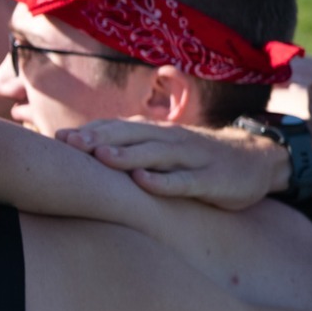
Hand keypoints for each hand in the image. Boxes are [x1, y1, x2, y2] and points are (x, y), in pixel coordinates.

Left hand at [57, 117, 282, 210]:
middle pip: (130, 135)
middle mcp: (170, 140)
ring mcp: (191, 158)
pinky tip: (144, 183)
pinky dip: (164, 181)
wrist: (256, 160)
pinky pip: (184, 181)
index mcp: (154, 133)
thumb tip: (84, 153)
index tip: (55, 139)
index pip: (116, 128)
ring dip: (127, 155)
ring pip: (155, 154)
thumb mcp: (162, 149)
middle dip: (97, 138)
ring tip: (100, 157)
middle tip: (67, 143)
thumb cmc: (196, 158)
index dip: (87, 132)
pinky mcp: (210, 179)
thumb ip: (130, 148)